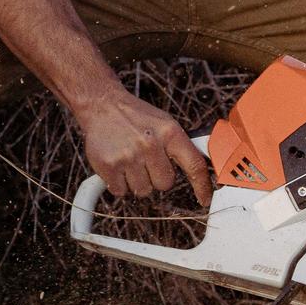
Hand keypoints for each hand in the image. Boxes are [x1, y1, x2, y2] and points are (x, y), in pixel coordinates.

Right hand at [76, 91, 213, 205]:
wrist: (101, 106)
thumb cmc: (135, 117)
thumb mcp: (165, 124)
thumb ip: (179, 146)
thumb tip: (199, 169)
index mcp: (170, 132)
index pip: (194, 165)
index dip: (202, 186)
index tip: (204, 199)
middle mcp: (151, 144)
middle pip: (165, 184)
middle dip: (156, 177)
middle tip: (146, 161)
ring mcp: (129, 156)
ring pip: (143, 190)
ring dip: (136, 181)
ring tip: (130, 160)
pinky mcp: (109, 166)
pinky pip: (121, 191)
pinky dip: (118, 183)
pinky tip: (117, 164)